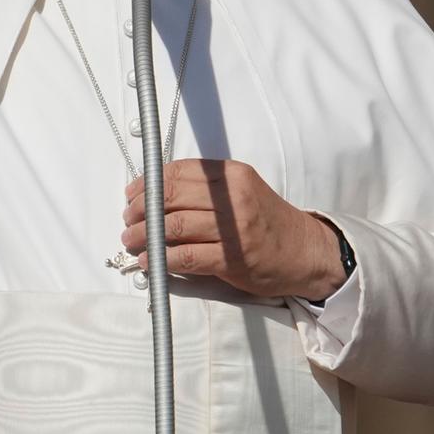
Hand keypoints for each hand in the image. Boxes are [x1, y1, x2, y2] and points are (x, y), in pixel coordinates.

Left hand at [120, 158, 345, 300]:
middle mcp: (233, 197)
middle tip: (128, 220)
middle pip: (170, 196)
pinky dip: (162, 259)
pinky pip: (187, 256)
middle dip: (141, 209)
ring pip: (174, 226)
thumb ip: (205, 189)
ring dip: (145, 235)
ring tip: (132, 241)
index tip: (131, 195)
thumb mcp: (241, 191)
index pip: (177, 171)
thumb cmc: (267, 222)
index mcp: (232, 176)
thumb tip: (154, 194)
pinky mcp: (234, 259)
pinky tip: (150, 261)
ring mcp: (234, 228)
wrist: (305, 252)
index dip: (147, 183)